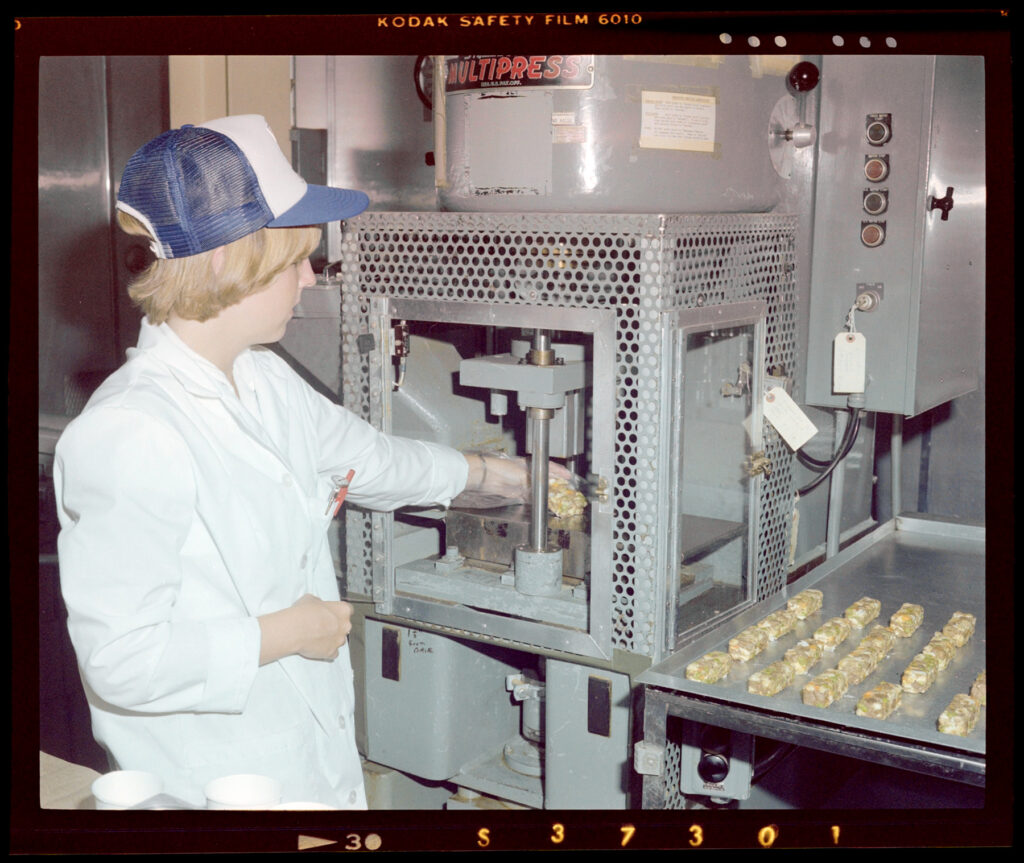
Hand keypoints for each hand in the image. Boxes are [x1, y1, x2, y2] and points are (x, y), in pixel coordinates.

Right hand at [258, 594, 352, 664]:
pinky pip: (333, 653)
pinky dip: (327, 651)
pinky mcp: (332, 652)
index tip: (332, 614)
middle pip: (344, 626)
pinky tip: (318, 646)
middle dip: (335, 626)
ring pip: (339, 640)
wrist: (295, 629)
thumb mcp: (311, 599)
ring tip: (317, 637)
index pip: (348, 610)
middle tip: (322, 625)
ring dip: (331, 639)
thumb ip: (320, 603)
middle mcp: (345, 625)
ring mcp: (339, 640)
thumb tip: (318, 605)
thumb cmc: (303, 614)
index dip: (338, 612)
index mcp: (343, 610)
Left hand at [452, 452, 572, 508]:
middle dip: (555, 484)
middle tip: (566, 489)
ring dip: (546, 494)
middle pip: (543, 479)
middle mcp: (525, 472)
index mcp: (528, 464)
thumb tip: (547, 490)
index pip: (548, 467)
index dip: (560, 472)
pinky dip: (536, 500)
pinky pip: (528, 497)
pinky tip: (541, 504)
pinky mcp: (514, 492)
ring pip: (537, 489)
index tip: (569, 476)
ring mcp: (520, 482)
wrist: (483, 476)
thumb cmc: (500, 469)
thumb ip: (536, 483)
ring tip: (557, 499)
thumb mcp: (522, 475)